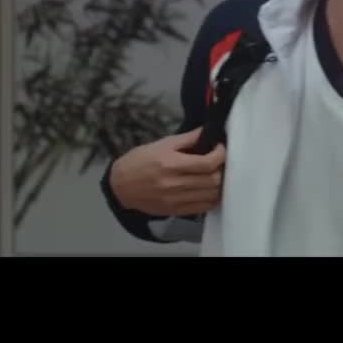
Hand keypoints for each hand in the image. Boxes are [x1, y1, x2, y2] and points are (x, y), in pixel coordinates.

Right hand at [109, 127, 226, 216]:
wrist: (121, 186)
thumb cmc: (140, 161)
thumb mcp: (162, 144)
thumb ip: (188, 138)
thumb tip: (208, 131)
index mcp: (171, 164)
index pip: (207, 163)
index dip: (220, 154)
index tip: (220, 148)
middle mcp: (175, 184)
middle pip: (213, 180)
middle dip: (222, 169)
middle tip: (219, 161)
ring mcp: (176, 200)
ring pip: (212, 195)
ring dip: (219, 184)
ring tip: (215, 174)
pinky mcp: (176, 211)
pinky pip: (204, 207)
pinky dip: (212, 197)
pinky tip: (208, 188)